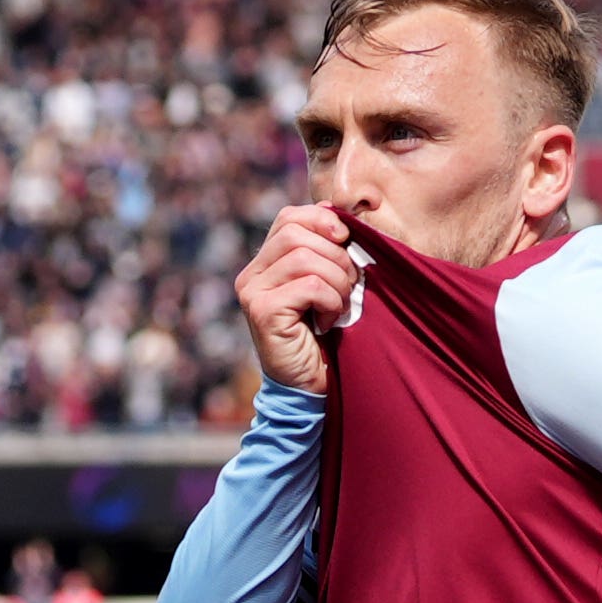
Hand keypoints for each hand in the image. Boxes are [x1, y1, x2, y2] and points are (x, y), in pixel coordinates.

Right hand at [236, 203, 356, 393]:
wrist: (310, 389)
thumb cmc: (326, 337)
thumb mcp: (328, 285)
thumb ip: (327, 251)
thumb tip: (338, 213)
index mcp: (265, 263)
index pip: (290, 217)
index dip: (323, 221)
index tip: (347, 242)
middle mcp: (251, 274)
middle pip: (296, 231)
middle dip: (336, 254)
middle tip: (350, 284)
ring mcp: (252, 293)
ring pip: (304, 257)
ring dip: (337, 280)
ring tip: (340, 305)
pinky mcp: (262, 312)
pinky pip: (309, 285)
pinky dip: (331, 300)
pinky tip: (329, 320)